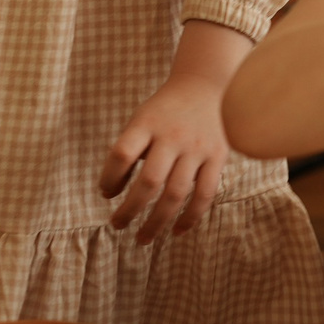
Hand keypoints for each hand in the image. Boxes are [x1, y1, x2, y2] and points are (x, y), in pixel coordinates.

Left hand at [100, 69, 232, 243]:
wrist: (206, 84)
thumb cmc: (165, 110)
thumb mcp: (141, 119)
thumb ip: (127, 151)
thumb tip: (110, 194)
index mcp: (147, 123)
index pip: (121, 154)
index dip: (109, 178)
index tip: (106, 194)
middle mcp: (173, 135)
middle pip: (149, 181)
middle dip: (130, 210)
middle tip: (117, 226)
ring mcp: (197, 147)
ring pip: (175, 193)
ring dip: (156, 221)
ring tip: (142, 238)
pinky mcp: (217, 156)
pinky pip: (204, 194)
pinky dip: (190, 217)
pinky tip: (176, 232)